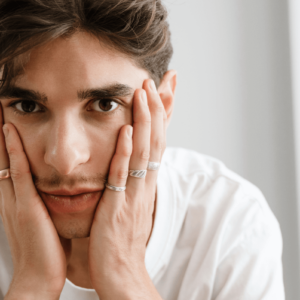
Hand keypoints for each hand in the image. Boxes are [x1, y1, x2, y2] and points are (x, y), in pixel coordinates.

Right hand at [0, 105, 69, 299]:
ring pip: (6, 158)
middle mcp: (11, 195)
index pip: (9, 161)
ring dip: (2, 133)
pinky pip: (19, 174)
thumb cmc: (46, 250)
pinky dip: (15, 152)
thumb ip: (44, 201)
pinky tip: (11, 132)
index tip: (7, 116)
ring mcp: (16, 200)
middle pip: (1, 154)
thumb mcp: (44, 219)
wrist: (39, 279)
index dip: (7, 139)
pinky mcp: (26, 207)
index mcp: (17, 198)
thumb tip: (56, 186)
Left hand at [89, 79, 165, 299]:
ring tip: (142, 93)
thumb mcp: (132, 204)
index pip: (158, 142)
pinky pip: (124, 175)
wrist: (122, 271)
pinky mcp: (119, 205)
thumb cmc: (123, 238)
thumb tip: (133, 159)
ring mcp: (133, 193)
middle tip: (153, 80)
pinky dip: (127, 152)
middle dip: (155, 109)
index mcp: (146, 183)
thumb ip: (132, 181)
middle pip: (155, 140)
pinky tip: (128, 131)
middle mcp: (144, 184)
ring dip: (144, 122)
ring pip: (143, 151)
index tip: (161, 91)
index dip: (161, 117)